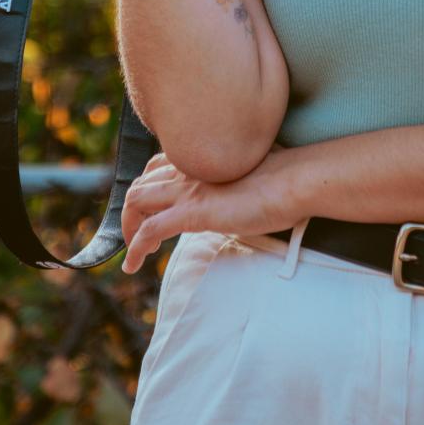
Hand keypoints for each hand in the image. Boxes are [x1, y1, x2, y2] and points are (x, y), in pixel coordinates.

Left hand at [119, 144, 307, 273]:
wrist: (295, 181)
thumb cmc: (285, 178)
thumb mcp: (251, 174)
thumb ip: (232, 180)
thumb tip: (236, 191)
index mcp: (202, 159)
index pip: (159, 165)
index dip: (150, 185)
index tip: (153, 206)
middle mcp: (189, 169)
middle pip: (141, 183)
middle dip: (132, 209)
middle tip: (139, 232)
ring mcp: (189, 190)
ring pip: (136, 201)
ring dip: (128, 226)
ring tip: (134, 249)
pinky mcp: (193, 212)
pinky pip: (150, 230)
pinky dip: (134, 249)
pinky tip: (133, 265)